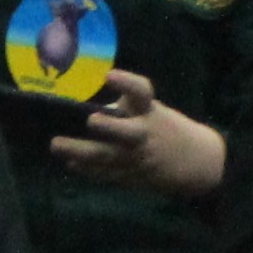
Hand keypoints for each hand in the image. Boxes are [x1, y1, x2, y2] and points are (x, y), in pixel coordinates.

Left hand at [50, 72, 226, 198]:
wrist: (196, 161)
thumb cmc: (164, 127)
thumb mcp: (151, 110)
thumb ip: (124, 107)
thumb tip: (83, 105)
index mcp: (150, 111)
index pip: (141, 92)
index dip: (127, 84)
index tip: (110, 76)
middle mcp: (145, 134)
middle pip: (127, 131)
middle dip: (109, 127)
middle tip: (91, 120)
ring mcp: (138, 158)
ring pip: (108, 157)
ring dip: (81, 152)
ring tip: (56, 145)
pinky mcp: (132, 175)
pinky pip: (106, 173)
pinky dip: (88, 170)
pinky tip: (71, 163)